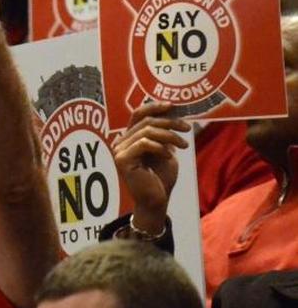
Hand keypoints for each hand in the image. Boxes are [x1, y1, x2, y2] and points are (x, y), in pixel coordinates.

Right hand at [112, 102, 189, 233]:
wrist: (156, 201)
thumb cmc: (161, 178)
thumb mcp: (165, 151)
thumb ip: (164, 135)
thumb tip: (172, 115)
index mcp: (129, 138)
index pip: (138, 114)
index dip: (154, 107)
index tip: (172, 105)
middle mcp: (121, 142)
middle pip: (146, 121)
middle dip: (170, 122)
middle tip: (187, 129)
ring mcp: (119, 151)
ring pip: (147, 131)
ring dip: (169, 135)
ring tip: (184, 144)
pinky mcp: (122, 160)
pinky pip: (144, 144)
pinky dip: (160, 147)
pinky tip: (169, 156)